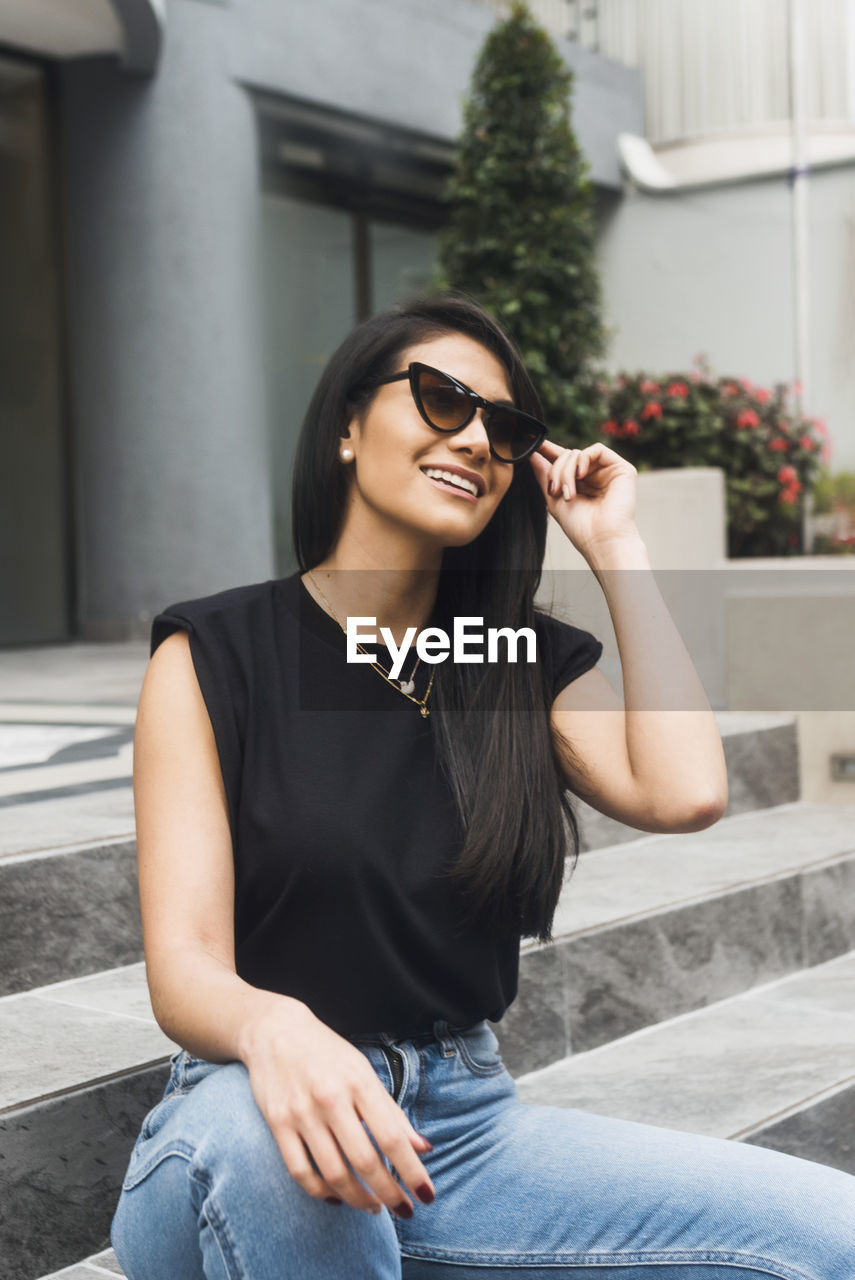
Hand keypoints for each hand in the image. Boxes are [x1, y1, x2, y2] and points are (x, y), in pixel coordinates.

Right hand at [241, 998, 434, 1217]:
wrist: (275, 1031)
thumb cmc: (328, 1054)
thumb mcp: (364, 1072)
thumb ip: (392, 1112)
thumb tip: (423, 1149)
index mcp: (359, 1082)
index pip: (391, 1137)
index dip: (412, 1172)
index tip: (426, 1196)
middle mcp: (331, 1099)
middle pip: (364, 1161)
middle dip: (389, 1194)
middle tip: (404, 1210)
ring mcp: (301, 1113)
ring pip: (333, 1173)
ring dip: (358, 1199)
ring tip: (374, 1207)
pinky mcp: (277, 1124)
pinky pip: (300, 1171)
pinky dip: (321, 1192)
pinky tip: (337, 1197)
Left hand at [529, 441, 638, 555]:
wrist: (602, 540)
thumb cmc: (581, 527)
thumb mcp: (554, 500)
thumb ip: (545, 476)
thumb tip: (532, 454)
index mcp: (581, 484)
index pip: (564, 462)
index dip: (548, 452)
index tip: (531, 446)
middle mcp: (595, 476)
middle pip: (567, 456)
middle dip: (556, 471)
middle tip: (555, 491)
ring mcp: (608, 472)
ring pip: (578, 454)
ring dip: (567, 471)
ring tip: (568, 493)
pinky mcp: (622, 469)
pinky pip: (597, 450)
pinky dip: (583, 459)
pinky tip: (581, 475)